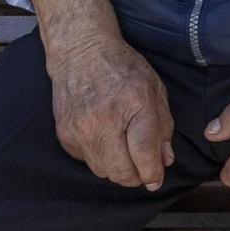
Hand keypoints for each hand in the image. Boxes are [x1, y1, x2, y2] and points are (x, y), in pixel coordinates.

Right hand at [46, 32, 174, 191]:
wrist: (80, 51)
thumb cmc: (121, 67)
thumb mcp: (154, 88)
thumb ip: (163, 126)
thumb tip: (164, 161)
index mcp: (134, 102)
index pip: (144, 153)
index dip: (153, 172)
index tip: (155, 179)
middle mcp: (104, 118)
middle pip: (121, 172)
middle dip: (135, 177)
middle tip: (142, 170)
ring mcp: (81, 128)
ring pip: (103, 171)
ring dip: (117, 168)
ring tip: (123, 149)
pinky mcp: (65, 135)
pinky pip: (86, 161)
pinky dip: (99, 157)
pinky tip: (103, 137)